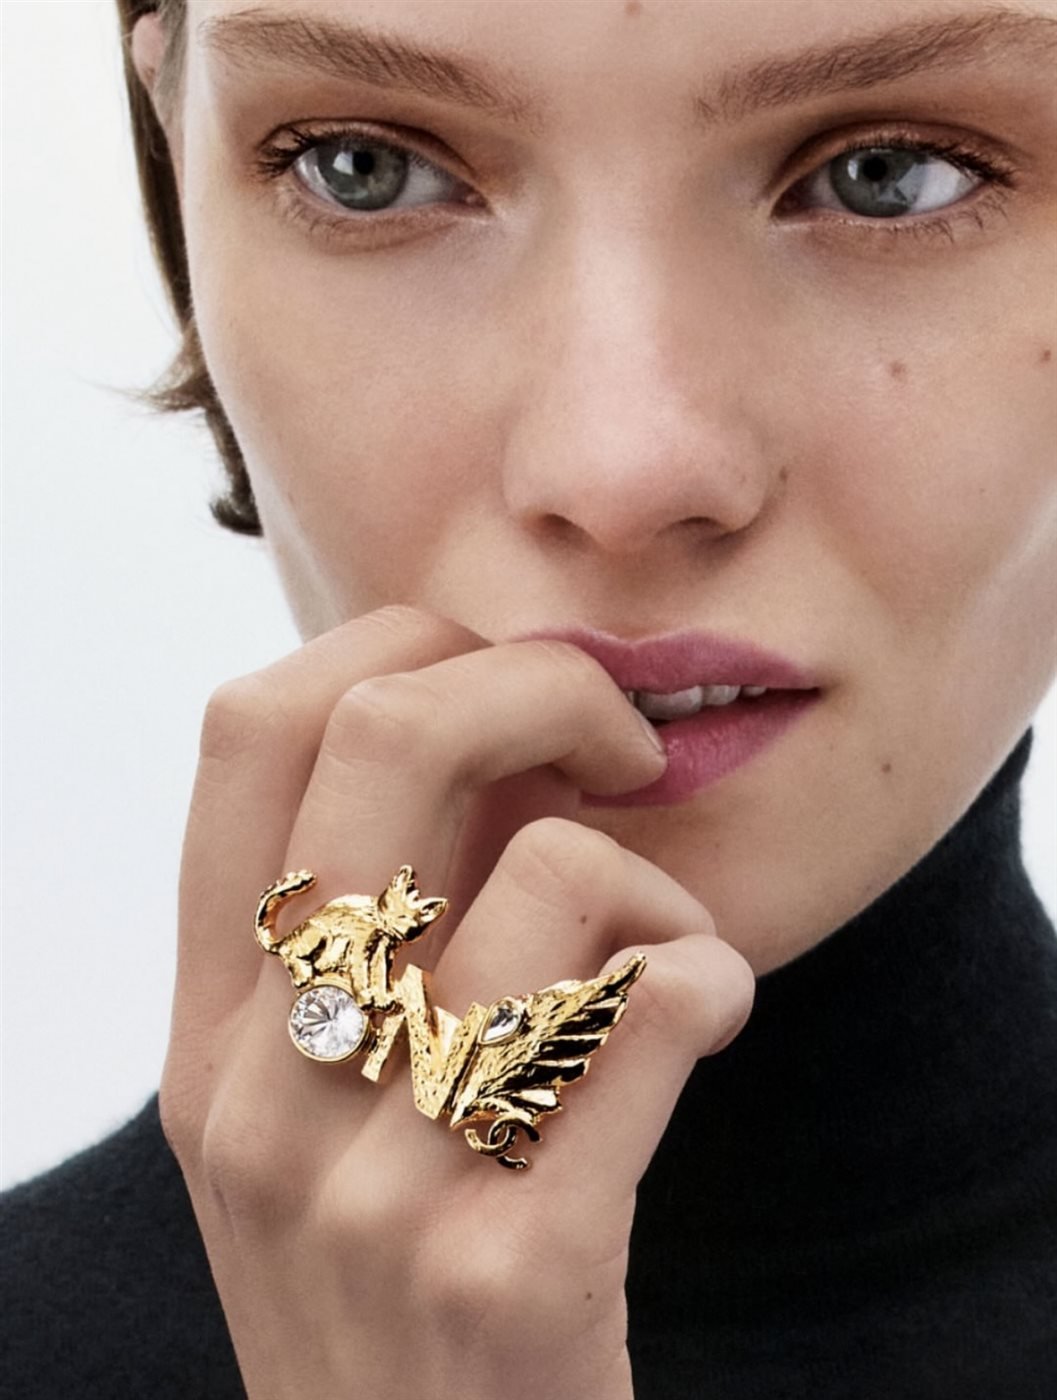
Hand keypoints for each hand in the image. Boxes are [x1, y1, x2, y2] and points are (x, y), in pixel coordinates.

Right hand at [162, 605, 755, 1399]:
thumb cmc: (387, 1274)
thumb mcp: (315, 1106)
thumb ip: (360, 934)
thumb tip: (495, 732)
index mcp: (210, 1025)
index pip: (249, 725)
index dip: (393, 647)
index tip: (501, 693)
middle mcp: (263, 1088)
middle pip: (386, 737)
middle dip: (542, 684)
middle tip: (623, 745)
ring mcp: (377, 1186)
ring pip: (559, 876)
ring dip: (661, 890)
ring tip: (669, 962)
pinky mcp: (514, 1273)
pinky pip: (648, 1017)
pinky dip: (710, 983)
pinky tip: (704, 1018)